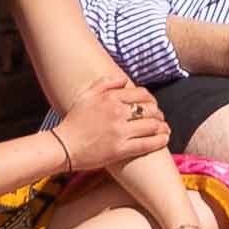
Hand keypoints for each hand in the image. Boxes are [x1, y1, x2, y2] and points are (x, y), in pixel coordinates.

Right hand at [50, 70, 169, 175]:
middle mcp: (117, 112)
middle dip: (158, 113)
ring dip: (162, 127)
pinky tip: (164, 140)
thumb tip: (125, 79)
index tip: (153, 105)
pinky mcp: (120, 149)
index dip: (151, 100)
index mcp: (110, 98)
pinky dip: (159, 141)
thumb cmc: (74, 121)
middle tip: (160, 118)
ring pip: (152, 126)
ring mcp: (119, 131)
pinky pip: (147, 144)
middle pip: (150, 109)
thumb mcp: (86, 95)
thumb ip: (106, 83)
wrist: (63, 146)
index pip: (142, 94)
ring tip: (164, 129)